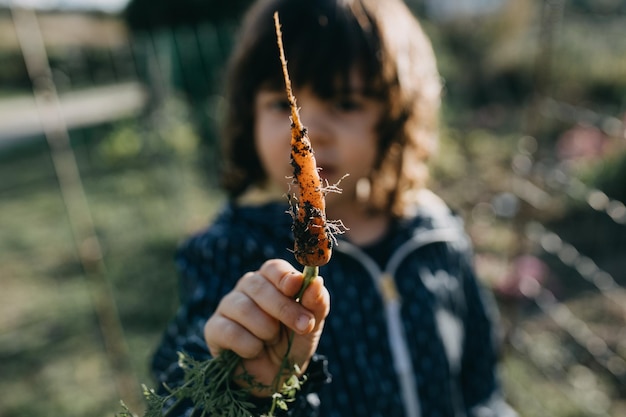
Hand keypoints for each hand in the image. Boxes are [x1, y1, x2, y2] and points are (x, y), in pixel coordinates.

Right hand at [204, 259, 329, 394]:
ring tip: (272, 341)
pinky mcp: (213, 328)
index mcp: (271, 281)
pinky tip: (255, 351)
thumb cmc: (292, 344)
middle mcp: (247, 288)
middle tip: (303, 326)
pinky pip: (230, 331)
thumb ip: (317, 303)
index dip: (284, 276)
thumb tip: (317, 282)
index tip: (296, 287)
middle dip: (284, 308)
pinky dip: (249, 346)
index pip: (273, 268)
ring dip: (266, 330)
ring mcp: (227, 306)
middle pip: (258, 285)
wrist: (275, 378)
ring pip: (244, 308)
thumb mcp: (312, 325)